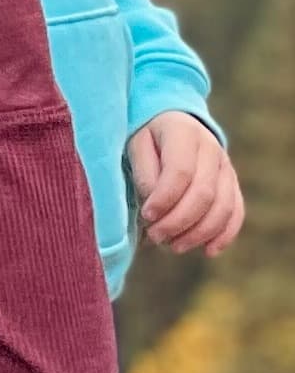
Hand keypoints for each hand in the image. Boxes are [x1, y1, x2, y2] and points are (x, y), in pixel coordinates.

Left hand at [130, 110, 243, 255]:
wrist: (173, 121)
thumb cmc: (149, 137)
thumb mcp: (137, 144)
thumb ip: (145, 173)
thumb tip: (155, 209)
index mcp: (184, 131)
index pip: (180, 171)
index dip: (164, 199)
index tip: (147, 216)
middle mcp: (211, 147)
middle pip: (203, 194)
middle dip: (179, 221)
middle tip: (157, 236)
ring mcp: (226, 166)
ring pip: (223, 207)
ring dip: (199, 233)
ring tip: (174, 246)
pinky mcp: (233, 184)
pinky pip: (236, 213)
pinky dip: (224, 236)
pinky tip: (208, 251)